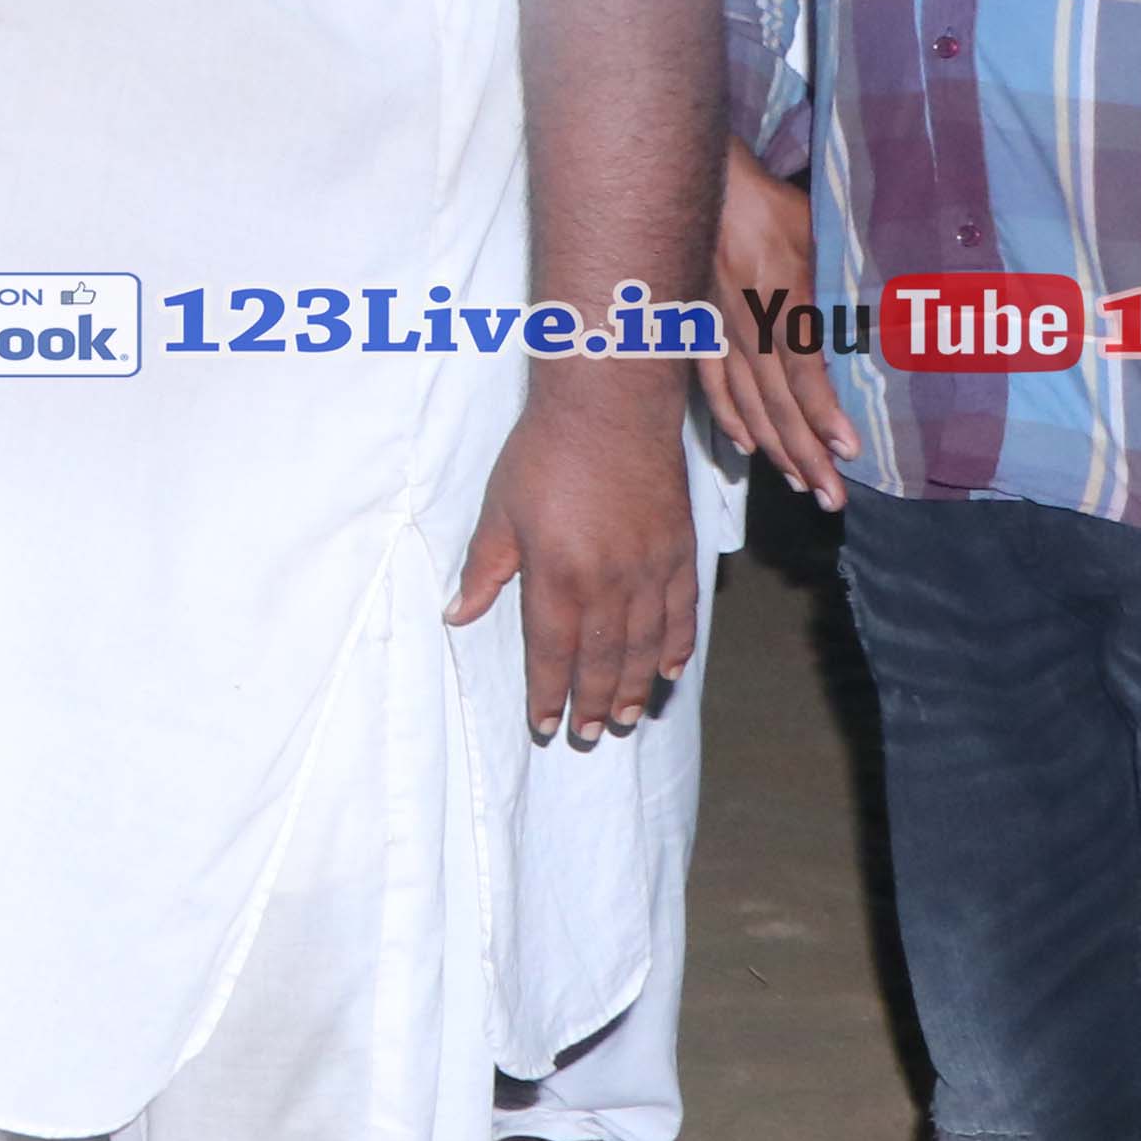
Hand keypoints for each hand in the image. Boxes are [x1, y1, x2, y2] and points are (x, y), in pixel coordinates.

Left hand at [454, 379, 702, 740]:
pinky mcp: (681, 550)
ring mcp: (651, 569)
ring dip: (632, 686)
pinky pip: (682, 613)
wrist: (610, 406)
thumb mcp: (499, 512)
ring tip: (622, 718)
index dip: (547, 693)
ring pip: (645, 646)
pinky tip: (670, 671)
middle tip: (586, 734)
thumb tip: (457, 615)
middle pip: (601, 660)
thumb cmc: (545, 453)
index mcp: (558, 576)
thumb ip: (483, 569)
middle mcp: (610, 583)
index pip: (552, 653)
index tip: (544, 725)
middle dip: (591, 702)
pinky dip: (677, 647)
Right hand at [701, 154, 853, 508]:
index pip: (804, 369)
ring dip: (773, 448)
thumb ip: (851, 273)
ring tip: (799, 485)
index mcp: (783, 302)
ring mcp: (719, 333)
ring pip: (746, 403)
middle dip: (805, 456)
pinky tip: (746, 447)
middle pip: (777, 403)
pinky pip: (711, 384)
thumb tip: (906, 304)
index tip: (848, 453)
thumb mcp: (823, 231)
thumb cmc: (774, 207)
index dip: (824, 414)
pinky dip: (729, 418)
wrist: (707, 189)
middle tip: (830, 499)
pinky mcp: (698, 330)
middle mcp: (749, 327)